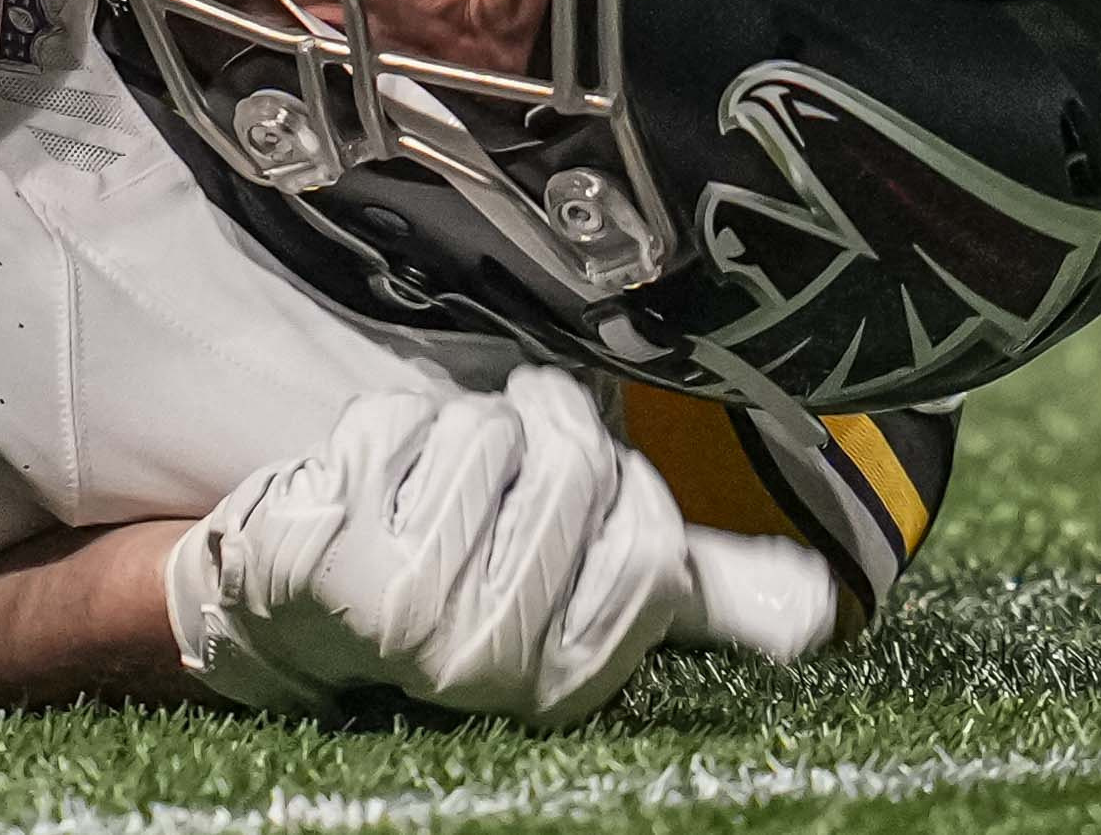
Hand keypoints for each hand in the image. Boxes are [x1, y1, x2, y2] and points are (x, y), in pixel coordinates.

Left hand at [164, 379, 831, 725]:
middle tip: (495, 458)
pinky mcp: (319, 553)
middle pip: (570, 470)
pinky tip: (364, 479)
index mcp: (570, 678)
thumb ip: (696, 593)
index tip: (573, 478)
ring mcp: (399, 612)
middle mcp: (492, 664)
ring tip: (429, 478)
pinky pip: (390, 422)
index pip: (653, 541)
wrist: (282, 617)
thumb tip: (818, 608)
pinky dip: (381, 424)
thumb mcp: (572, 597)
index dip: (617, 480)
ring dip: (456, 426)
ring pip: (480, 434)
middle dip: (534, 432)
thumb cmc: (445, 588)